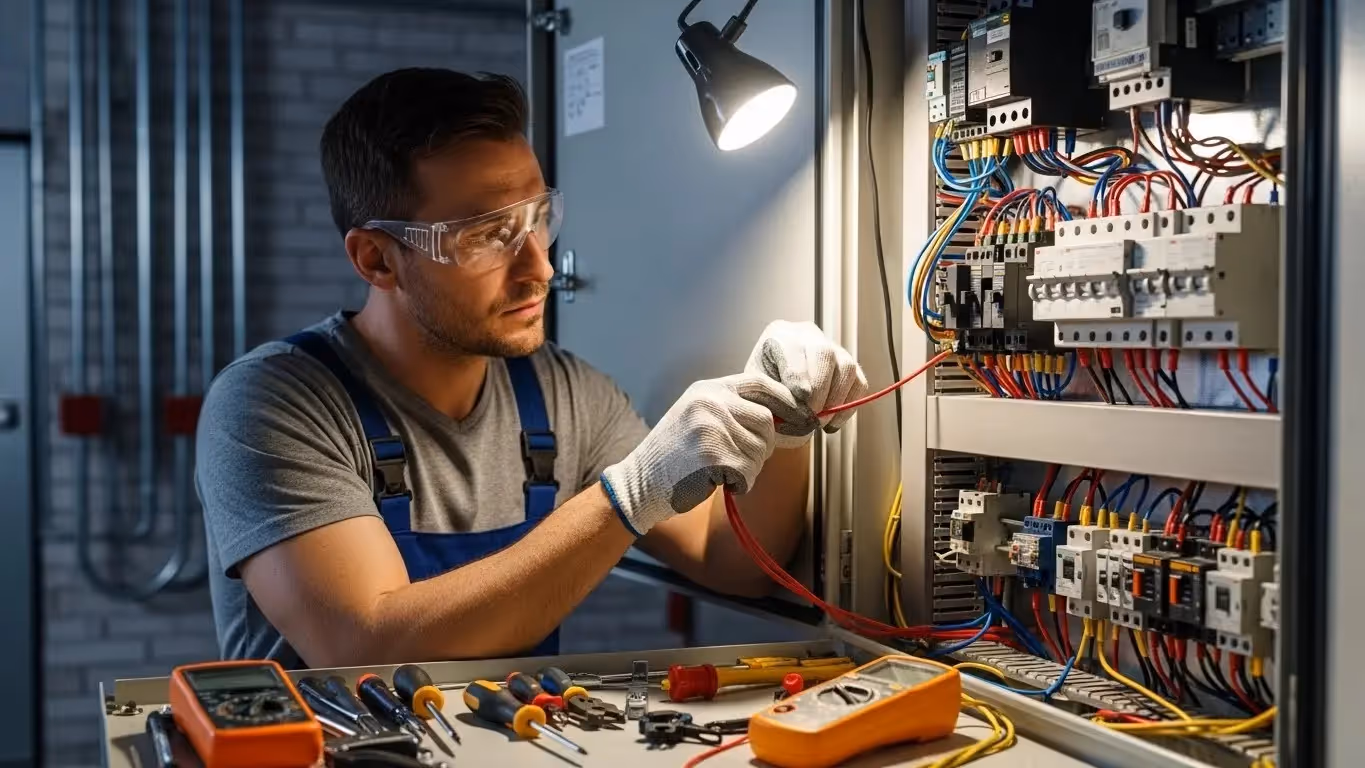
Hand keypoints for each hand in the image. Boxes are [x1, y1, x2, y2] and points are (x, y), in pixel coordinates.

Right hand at [600, 373, 808, 535]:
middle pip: (766, 421)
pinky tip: (716, 481)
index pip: (761, 384)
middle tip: (740, 460)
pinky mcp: (713, 455)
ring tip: (720, 470)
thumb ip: (733, 409)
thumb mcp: (698, 416)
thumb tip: (783, 417)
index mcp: (708, 389)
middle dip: (762, 446)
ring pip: (760, 450)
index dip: (786, 401)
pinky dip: (739, 483)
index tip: (801, 417)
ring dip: (749, 468)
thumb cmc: (673, 455)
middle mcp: (710, 402)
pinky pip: (748, 472)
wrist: (640, 481)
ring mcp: (711, 427)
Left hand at [745, 320, 868, 447]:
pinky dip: (848, 406)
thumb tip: (798, 412)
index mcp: (780, 335)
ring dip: (836, 400)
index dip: (800, 377)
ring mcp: (832, 348)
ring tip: (820, 421)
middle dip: (820, 390)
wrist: (770, 391)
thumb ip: (772, 397)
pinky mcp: (847, 366)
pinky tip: (832, 421)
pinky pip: (859, 383)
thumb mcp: (757, 390)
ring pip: (846, 368)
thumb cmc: (761, 389)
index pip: (795, 349)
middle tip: (811, 417)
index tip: (800, 402)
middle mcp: (808, 336)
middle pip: (825, 354)